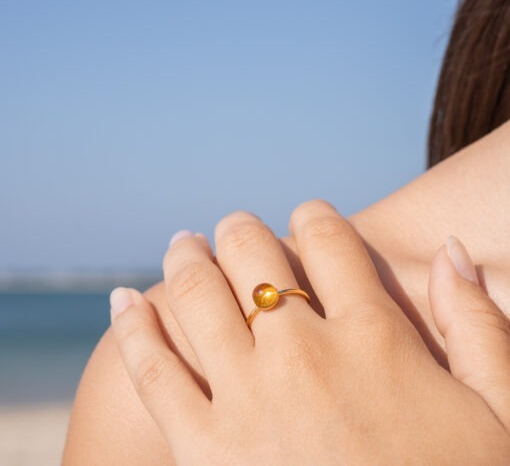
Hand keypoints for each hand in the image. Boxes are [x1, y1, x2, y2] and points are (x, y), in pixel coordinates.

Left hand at [110, 200, 509, 463]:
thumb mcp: (499, 416)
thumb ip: (478, 326)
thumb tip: (451, 251)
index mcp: (373, 338)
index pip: (330, 241)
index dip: (315, 215)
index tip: (307, 212)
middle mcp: (302, 355)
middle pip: (255, 256)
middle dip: (241, 230)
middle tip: (233, 224)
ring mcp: (245, 401)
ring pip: (197, 296)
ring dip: (184, 260)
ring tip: (181, 244)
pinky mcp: (201, 453)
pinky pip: (152, 370)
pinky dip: (133, 328)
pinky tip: (122, 301)